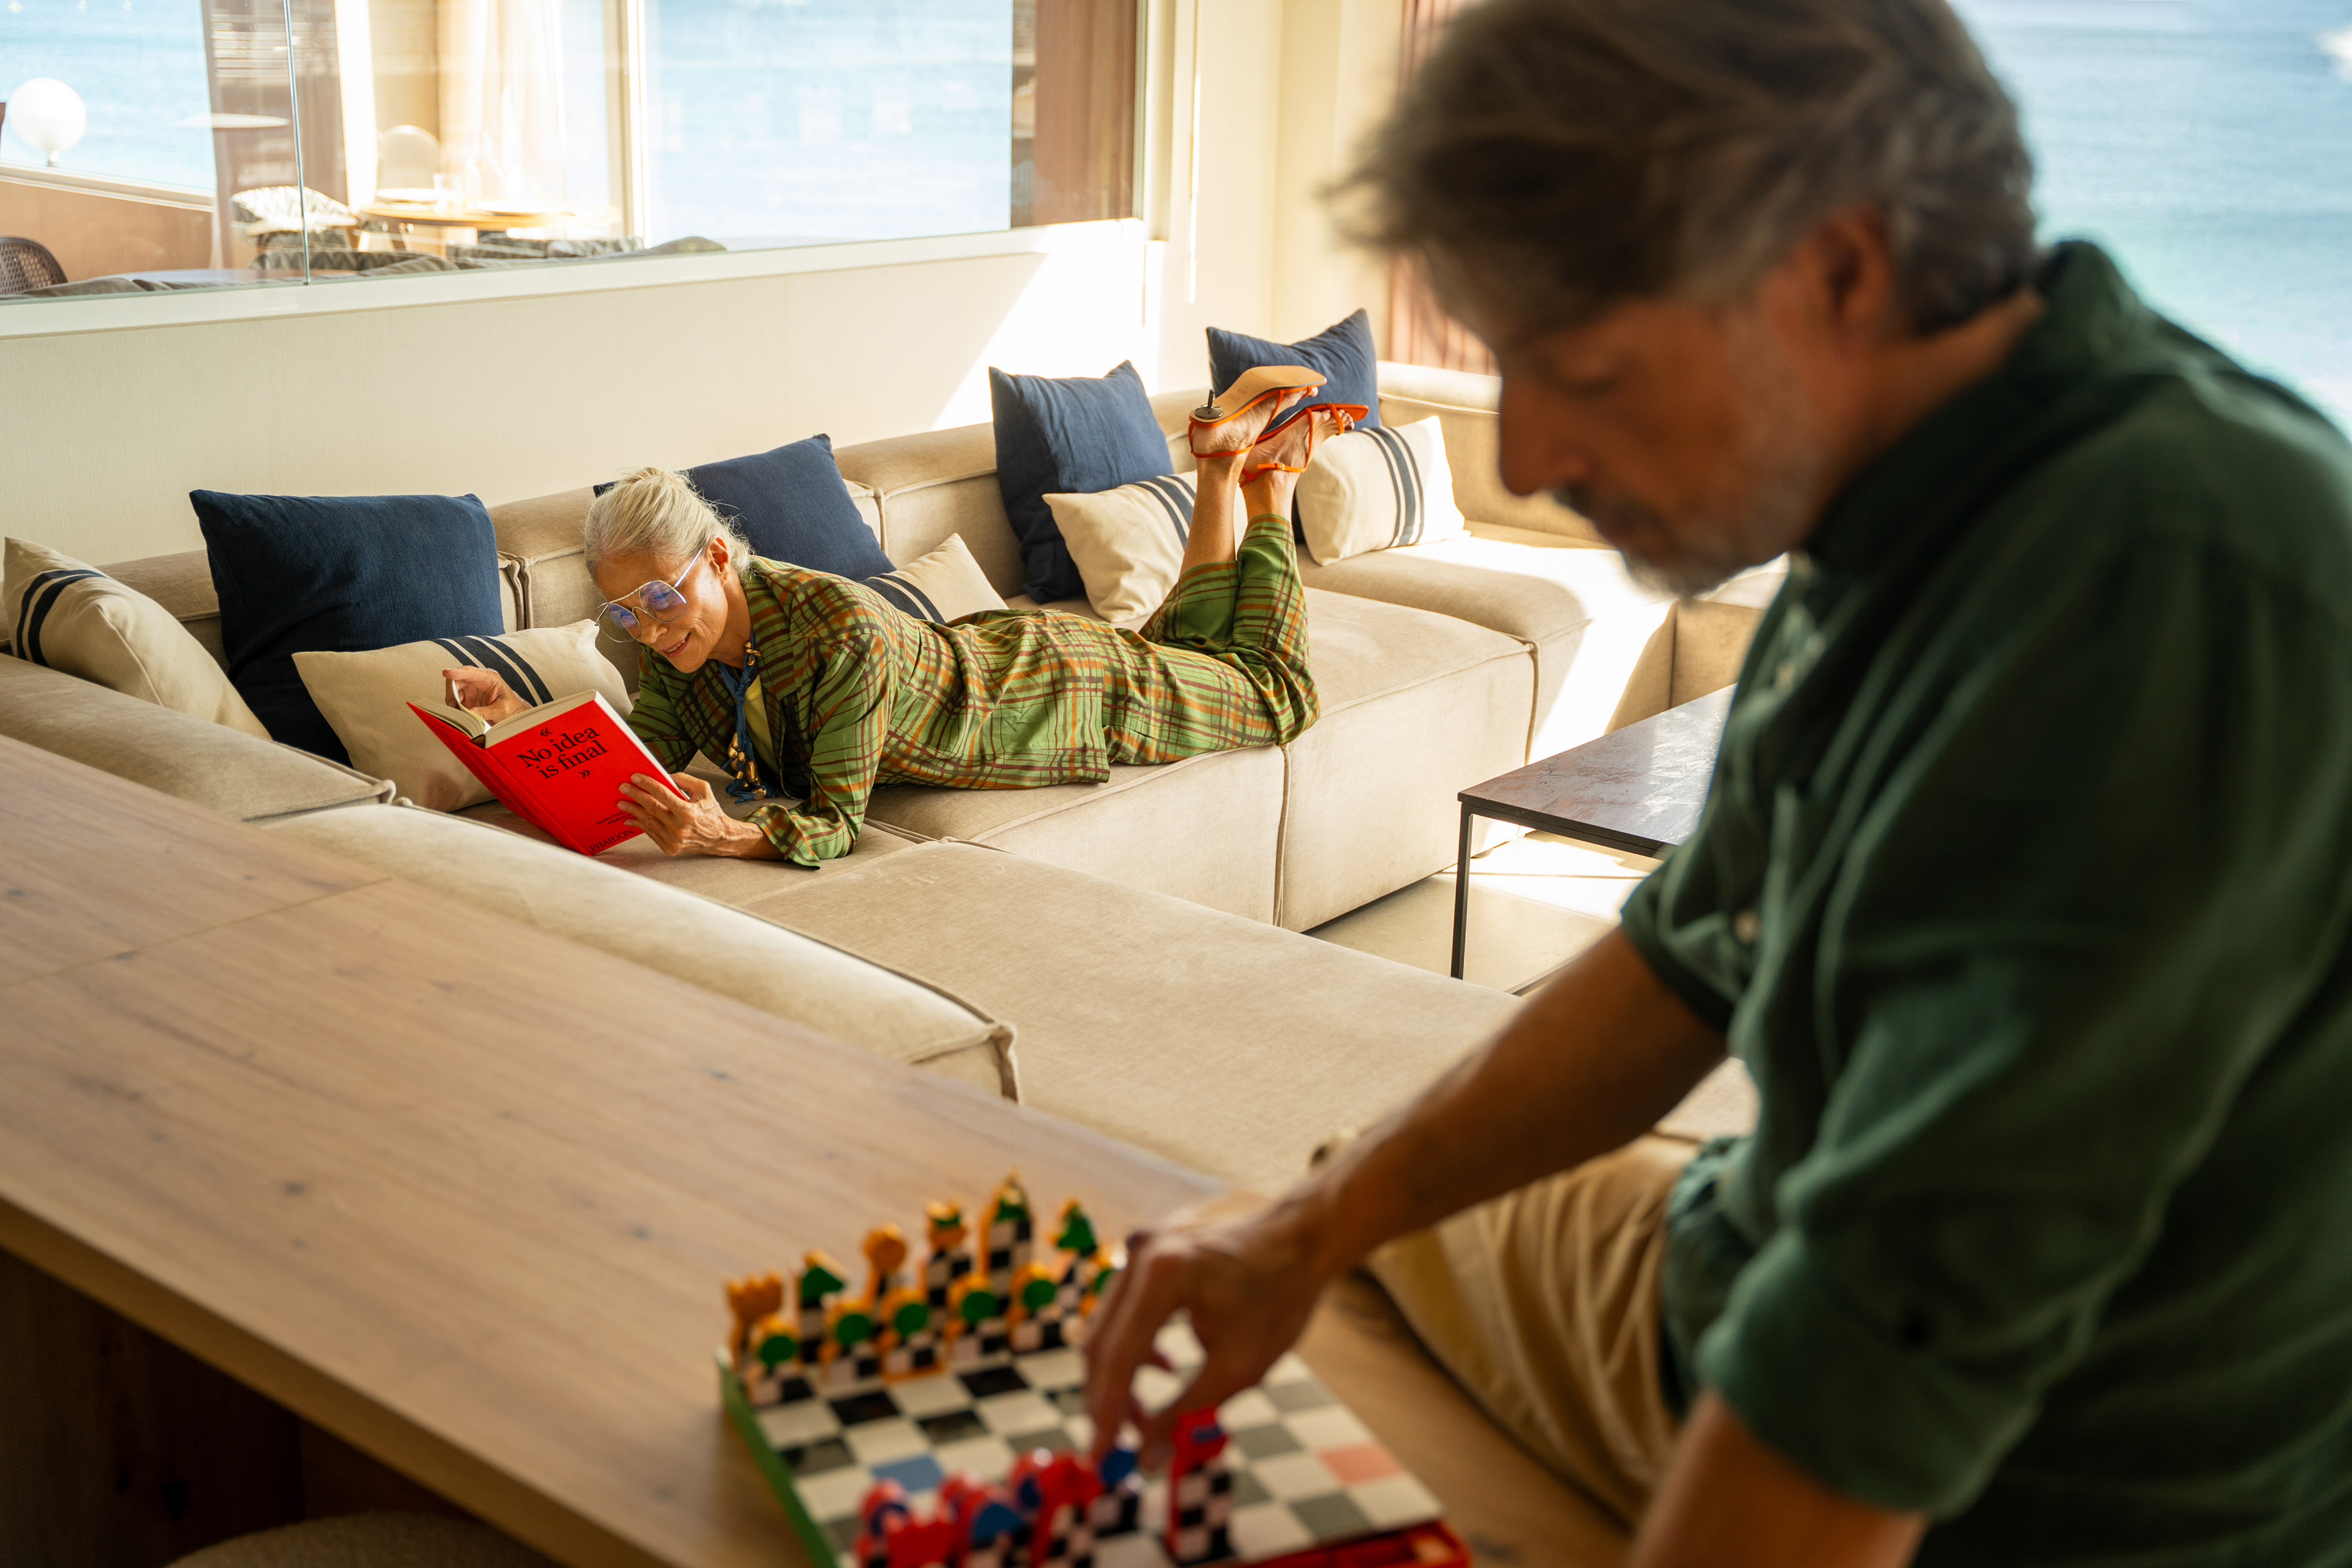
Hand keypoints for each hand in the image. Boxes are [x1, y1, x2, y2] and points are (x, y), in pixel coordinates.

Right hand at [441, 667, 527, 723]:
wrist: (514, 714)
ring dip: (452, 699)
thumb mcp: (502, 711)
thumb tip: (470, 713)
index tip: (447, 673)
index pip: (471, 672)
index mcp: (490, 678)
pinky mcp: (468, 697)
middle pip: (457, 679)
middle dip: (451, 691)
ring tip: (458, 711)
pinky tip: (458, 713)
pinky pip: (455, 699)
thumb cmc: (512, 708)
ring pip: (454, 689)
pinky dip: (454, 706)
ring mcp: (472, 688)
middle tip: (453, 704)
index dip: (457, 672)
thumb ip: (486, 712)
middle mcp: (479, 680)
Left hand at [618, 771, 773, 857]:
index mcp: (688, 812)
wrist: (719, 838)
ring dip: (633, 811)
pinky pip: (651, 833)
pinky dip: (640, 825)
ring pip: (648, 822)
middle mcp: (679, 828)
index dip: (647, 784)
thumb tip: (664, 775)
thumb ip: (685, 780)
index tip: (635, 777)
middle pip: (651, 808)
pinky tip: (631, 818)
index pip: (662, 795)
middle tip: (623, 787)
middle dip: (635, 796)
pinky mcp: (670, 848)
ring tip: (622, 802)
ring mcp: (673, 840)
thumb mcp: (704, 790)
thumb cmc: (711, 813)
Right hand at [1082, 1196, 1335, 1469]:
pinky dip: (1134, 1345)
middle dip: (1109, 1399)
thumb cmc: (1279, 1300)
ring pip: (1108, 1328)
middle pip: (1102, 1342)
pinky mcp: (1146, 1252)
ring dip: (1120, 1376)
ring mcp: (1140, 1247)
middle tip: (1122, 1446)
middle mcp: (1141, 1253)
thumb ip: (1183, 1413)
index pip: (1117, 1356)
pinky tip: (1165, 1367)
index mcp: (1163, 1275)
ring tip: (1147, 1415)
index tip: (1100, 1457)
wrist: (1303, 1239)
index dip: (1106, 1413)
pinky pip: (1124, 1308)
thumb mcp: (1236, 1369)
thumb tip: (1146, 1460)